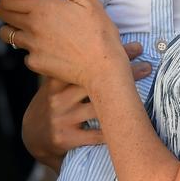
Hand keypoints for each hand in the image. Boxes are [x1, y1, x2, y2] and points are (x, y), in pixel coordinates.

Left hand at [0, 0, 126, 88]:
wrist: (104, 69)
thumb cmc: (99, 32)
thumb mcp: (86, 0)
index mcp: (42, 8)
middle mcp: (32, 27)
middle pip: (1, 14)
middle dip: (5, 7)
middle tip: (19, 6)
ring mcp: (32, 47)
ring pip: (8, 35)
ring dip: (14, 28)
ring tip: (30, 26)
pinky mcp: (36, 64)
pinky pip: (25, 54)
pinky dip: (31, 49)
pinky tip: (48, 47)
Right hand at [22, 42, 150, 170]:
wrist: (33, 137)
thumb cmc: (55, 104)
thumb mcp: (56, 84)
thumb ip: (72, 67)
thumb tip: (101, 42)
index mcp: (56, 81)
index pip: (85, 64)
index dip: (110, 55)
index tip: (135, 47)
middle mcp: (57, 98)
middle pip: (94, 83)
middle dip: (123, 73)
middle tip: (147, 65)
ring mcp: (61, 118)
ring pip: (98, 108)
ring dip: (124, 101)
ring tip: (144, 94)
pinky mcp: (65, 138)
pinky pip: (96, 134)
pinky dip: (113, 129)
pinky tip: (130, 122)